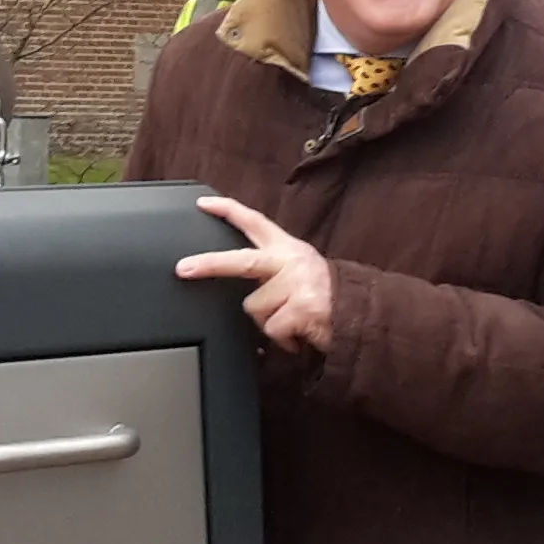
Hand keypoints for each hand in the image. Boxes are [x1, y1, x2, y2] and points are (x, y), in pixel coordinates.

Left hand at [174, 195, 334, 352]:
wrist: (360, 314)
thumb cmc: (324, 295)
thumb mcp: (298, 271)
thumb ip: (270, 272)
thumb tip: (241, 293)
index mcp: (287, 248)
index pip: (255, 222)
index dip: (228, 211)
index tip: (202, 203)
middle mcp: (290, 260)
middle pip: (242, 261)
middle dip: (209, 265)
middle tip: (183, 269)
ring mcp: (297, 283)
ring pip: (254, 308)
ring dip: (267, 322)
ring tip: (288, 321)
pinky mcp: (302, 308)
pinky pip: (272, 330)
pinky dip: (282, 340)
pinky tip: (297, 335)